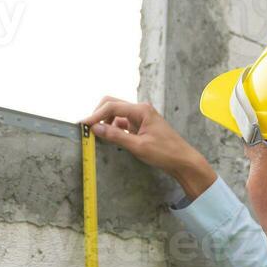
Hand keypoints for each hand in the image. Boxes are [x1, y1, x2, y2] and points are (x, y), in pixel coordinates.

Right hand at [81, 97, 216, 199]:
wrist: (183, 161)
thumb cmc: (165, 153)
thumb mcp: (138, 146)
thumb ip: (116, 136)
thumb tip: (95, 128)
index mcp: (141, 110)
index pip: (111, 106)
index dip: (95, 115)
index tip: (83, 125)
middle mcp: (140, 110)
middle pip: (112, 105)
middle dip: (98, 115)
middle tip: (87, 128)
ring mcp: (141, 118)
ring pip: (116, 115)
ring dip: (105, 123)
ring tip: (96, 136)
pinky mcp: (141, 126)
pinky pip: (122, 124)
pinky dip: (113, 129)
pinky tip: (109, 138)